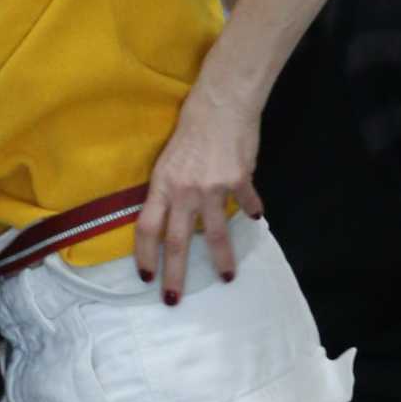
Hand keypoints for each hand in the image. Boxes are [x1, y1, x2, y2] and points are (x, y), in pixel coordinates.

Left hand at [133, 80, 263, 302]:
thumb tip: (169, 214)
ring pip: (215, 233)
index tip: (147, 277)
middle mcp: (185, 191)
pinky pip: (245, 202)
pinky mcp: (240, 179)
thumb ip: (168, 188)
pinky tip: (256, 220)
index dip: (145, 255)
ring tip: (227, 277)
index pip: (147, 228)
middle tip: (174, 300)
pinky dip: (251, 211)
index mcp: (162, 185)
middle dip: (175, 275)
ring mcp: (213, 187)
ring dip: (222, 258)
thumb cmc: (189, 126)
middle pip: (176, 241)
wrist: (221, 101)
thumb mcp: (167, 159)